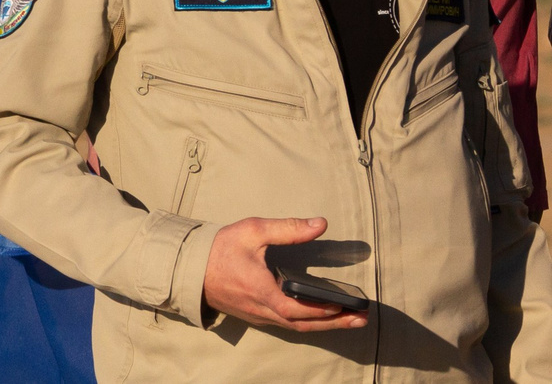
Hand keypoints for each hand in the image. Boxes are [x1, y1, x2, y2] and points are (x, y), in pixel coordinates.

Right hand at [202, 217, 366, 332]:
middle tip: (361, 320)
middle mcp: (262, 310)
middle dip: (335, 323)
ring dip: (323, 325)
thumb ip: (289, 228)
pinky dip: (307, 323)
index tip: (346, 307)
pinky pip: (285, 324)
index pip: (299, 309)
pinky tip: (320, 316)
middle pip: (303, 325)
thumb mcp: (255, 231)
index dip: (323, 310)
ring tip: (348, 320)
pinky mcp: (256, 314)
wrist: (190, 267)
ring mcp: (258, 315)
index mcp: (262, 291)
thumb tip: (320, 224)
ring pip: (295, 327)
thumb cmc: (221, 248)